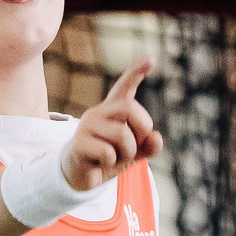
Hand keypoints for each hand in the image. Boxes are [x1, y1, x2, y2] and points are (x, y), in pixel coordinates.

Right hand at [63, 60, 160, 190]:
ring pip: (122, 135)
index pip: (124, 87)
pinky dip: (111, 163)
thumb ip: (148, 145)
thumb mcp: (133, 153)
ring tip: (116, 158)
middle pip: (130, 108)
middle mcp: (99, 112)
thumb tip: (156, 138)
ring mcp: (87, 125)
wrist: (79, 177)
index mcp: (113, 111)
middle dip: (142, 129)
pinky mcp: (79, 142)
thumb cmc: (107, 159)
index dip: (137, 72)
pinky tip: (100, 163)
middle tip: (134, 146)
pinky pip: (108, 153)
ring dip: (127, 153)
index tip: (151, 59)